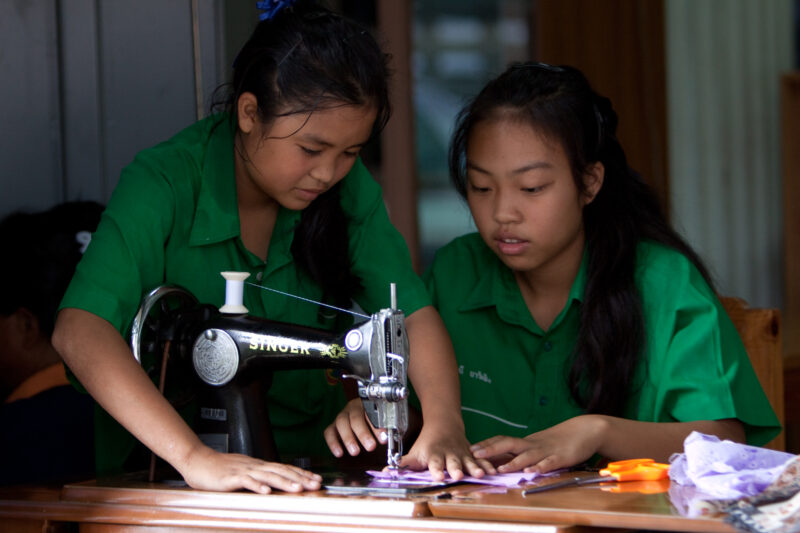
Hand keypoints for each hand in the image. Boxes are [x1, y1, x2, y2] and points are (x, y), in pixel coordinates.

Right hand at [177, 445, 321, 492]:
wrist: (197, 460)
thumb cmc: (219, 469)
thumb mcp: (243, 472)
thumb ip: (258, 477)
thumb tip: (274, 484)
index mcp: (259, 466)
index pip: (285, 468)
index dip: (302, 473)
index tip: (316, 479)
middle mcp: (254, 466)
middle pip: (282, 471)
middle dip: (301, 478)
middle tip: (316, 484)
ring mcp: (243, 471)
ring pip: (268, 476)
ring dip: (284, 482)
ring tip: (298, 489)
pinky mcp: (230, 478)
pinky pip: (245, 482)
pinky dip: (256, 486)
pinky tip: (266, 492)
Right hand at [323, 398, 384, 457]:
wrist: (361, 420)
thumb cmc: (373, 422)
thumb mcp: (380, 424)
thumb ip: (383, 431)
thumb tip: (386, 437)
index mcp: (368, 405)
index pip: (372, 413)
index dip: (377, 427)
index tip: (383, 439)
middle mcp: (353, 408)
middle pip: (356, 417)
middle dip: (363, 433)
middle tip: (371, 447)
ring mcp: (342, 415)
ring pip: (341, 422)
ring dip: (348, 438)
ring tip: (355, 452)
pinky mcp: (333, 425)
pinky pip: (329, 432)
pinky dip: (333, 442)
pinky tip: (339, 453)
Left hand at [399, 419, 495, 480]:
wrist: (444, 424)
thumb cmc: (427, 442)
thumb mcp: (415, 452)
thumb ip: (403, 463)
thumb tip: (386, 471)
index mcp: (434, 456)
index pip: (434, 464)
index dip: (435, 470)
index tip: (437, 476)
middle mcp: (448, 455)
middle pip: (452, 463)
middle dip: (455, 469)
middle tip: (458, 475)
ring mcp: (461, 455)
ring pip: (469, 462)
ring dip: (474, 468)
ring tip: (481, 475)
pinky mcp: (471, 455)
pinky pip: (481, 461)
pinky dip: (487, 465)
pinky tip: (494, 472)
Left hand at [470, 415, 608, 473]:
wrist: (585, 430)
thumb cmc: (560, 440)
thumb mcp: (538, 445)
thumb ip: (523, 451)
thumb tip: (502, 458)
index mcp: (527, 442)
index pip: (503, 440)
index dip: (487, 444)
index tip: (470, 449)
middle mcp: (533, 445)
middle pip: (509, 444)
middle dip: (491, 450)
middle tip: (475, 455)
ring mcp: (546, 450)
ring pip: (527, 456)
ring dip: (513, 462)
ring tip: (500, 469)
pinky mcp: (561, 457)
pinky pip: (549, 463)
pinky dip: (540, 467)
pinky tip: (532, 471)